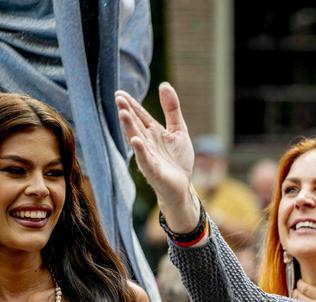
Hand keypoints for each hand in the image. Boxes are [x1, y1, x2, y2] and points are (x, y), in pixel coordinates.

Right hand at [115, 83, 195, 219]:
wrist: (182, 186)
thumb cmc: (178, 159)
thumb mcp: (178, 130)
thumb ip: (172, 110)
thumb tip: (165, 85)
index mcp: (153, 132)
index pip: (140, 115)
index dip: (132, 105)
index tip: (120, 93)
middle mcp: (147, 142)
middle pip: (136, 125)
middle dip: (127, 112)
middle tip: (118, 98)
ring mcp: (148, 156)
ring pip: (137, 139)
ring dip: (130, 127)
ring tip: (123, 114)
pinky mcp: (153, 170)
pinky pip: (145, 159)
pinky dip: (141, 150)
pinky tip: (135, 141)